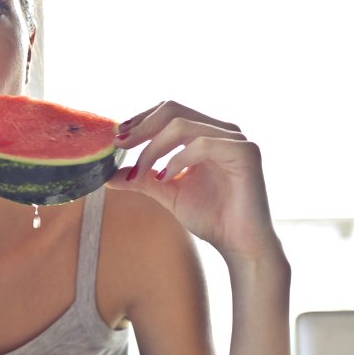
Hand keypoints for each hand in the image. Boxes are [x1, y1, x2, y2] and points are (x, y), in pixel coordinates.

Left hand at [106, 100, 278, 261]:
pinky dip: (177, 160)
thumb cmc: (210, 217)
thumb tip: (107, 175)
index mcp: (205, 133)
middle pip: (173, 109)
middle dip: (141, 127)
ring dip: (153, 149)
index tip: (116, 138)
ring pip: (182, 125)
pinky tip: (166, 178)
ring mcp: (236, 139)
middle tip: (120, 146)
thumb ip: (141, 178)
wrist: (239, 245)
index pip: (168, 111)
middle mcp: (222, 130)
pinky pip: (202, 144)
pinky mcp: (246, 152)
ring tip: (140, 173)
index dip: (140, 120)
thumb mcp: (166, 192)